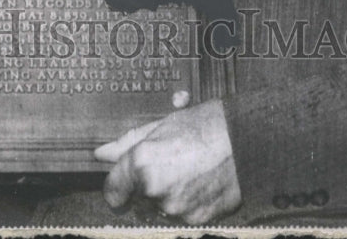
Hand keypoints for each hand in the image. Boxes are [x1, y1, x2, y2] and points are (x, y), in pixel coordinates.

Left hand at [94, 99, 241, 224]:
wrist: (246, 141)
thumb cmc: (203, 126)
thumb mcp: (161, 125)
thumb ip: (127, 143)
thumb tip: (101, 154)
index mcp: (142, 164)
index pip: (112, 190)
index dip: (118, 185)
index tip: (123, 181)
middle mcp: (155, 190)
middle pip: (138, 198)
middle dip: (148, 185)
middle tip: (170, 163)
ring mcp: (176, 209)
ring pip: (160, 208)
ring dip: (168, 195)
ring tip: (188, 170)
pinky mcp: (195, 221)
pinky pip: (181, 216)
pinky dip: (187, 203)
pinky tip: (199, 183)